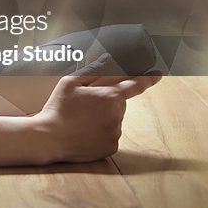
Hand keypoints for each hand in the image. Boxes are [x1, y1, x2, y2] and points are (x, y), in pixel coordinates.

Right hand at [34, 55, 162, 163]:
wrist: (49, 138)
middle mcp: (117, 116)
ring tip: (81, 120)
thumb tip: (108, 59)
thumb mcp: (71, 83)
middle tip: (85, 104)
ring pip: (114, 120)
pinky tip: (84, 132)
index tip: (158, 74)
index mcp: (109, 97)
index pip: (135, 85)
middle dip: (108, 100)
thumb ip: (93, 70)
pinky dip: (101, 133)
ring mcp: (115, 133)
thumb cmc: (58, 108)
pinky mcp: (111, 148)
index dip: (148, 78)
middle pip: (119, 103)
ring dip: (104, 117)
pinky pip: (110, 136)